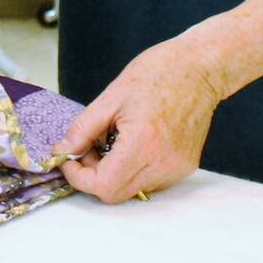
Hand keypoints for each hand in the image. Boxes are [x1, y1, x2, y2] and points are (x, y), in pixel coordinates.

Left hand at [56, 37, 226, 202]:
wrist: (200, 68)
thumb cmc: (158, 73)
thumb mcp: (111, 97)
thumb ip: (82, 130)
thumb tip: (62, 152)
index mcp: (143, 143)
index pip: (103, 186)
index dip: (79, 177)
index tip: (69, 158)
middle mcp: (164, 163)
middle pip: (116, 194)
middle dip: (94, 175)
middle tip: (90, 146)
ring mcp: (177, 168)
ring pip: (132, 189)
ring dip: (114, 172)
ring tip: (116, 138)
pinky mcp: (186, 167)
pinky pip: (150, 180)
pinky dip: (134, 168)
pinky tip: (136, 142)